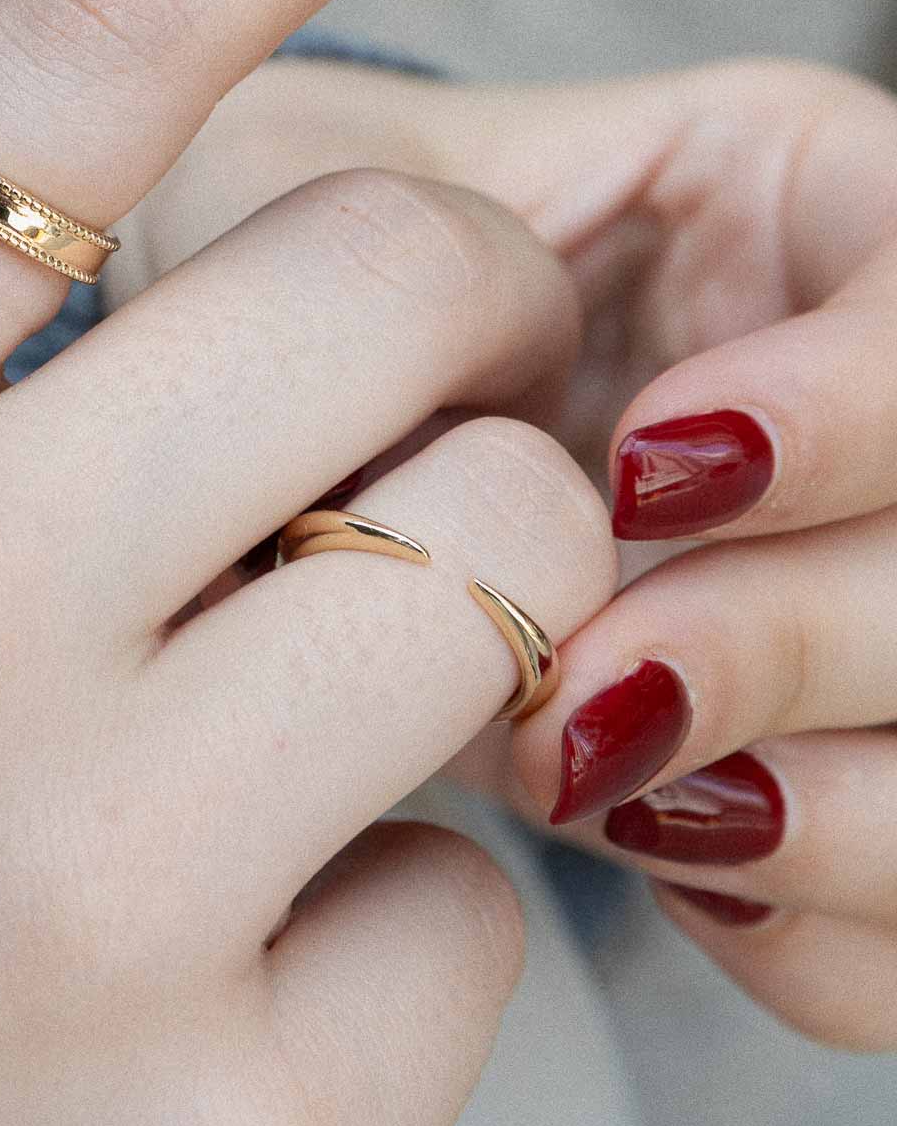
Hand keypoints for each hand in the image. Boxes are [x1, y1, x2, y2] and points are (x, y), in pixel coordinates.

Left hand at [122, 50, 896, 1050]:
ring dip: (818, 809)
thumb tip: (439, 423)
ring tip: (585, 779)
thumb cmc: (311, 273)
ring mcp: (859, 605)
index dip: (844, 407)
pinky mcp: (831, 766)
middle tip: (586, 686)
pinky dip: (799, 922)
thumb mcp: (334, 203)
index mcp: (822, 209)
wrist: (288, 428)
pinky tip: (645, 849)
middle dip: (789, 635)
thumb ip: (401, 262)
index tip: (637, 467)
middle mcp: (875, 417)